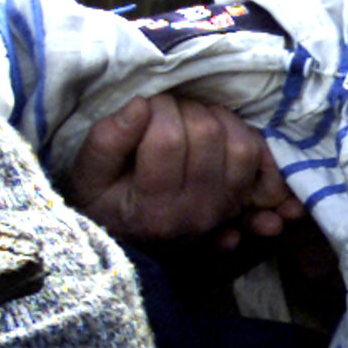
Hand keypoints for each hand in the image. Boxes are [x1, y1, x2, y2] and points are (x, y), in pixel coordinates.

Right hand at [66, 92, 301, 246]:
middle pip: (208, 136)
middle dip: (186, 108)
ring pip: (241, 146)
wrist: (124, 242)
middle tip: (166, 112)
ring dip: (218, 120)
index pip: (168, 139)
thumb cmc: (101, 203)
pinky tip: (224, 133)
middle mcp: (195, 212)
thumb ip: (108, 140)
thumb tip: (141, 105)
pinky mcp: (240, 203)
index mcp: (153, 208)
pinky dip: (248, 140)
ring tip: (190, 121)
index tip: (144, 107)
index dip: (157, 109)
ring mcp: (223, 210)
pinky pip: (259, 163)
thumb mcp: (88, 175)